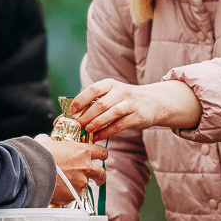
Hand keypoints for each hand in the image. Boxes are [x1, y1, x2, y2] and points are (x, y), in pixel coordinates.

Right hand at [36, 135, 107, 205]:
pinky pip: (72, 195)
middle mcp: (85, 168)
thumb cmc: (38, 154)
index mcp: (82, 152)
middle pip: (101, 173)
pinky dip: (66, 194)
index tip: (101, 157)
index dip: (102, 154)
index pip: (101, 152)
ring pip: (84, 186)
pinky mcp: (72, 196)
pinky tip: (56, 191)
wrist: (31, 171)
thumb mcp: (46, 141)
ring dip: (78, 185)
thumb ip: (53, 142)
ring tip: (66, 185)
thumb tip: (48, 142)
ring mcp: (80, 183)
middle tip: (97, 178)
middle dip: (100, 176)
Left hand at [72, 79, 200, 141]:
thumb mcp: (111, 95)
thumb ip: (93, 103)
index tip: (72, 111)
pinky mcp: (137, 116)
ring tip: (87, 130)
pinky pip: (120, 125)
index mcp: (110, 84)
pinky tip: (98, 137)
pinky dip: (107, 131)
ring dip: (98, 122)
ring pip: (112, 113)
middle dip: (87, 115)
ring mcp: (130, 104)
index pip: (93, 89)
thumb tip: (67, 117)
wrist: (153, 102)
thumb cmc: (124, 100)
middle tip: (78, 125)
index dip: (81, 100)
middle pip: (101, 103)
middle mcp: (121, 91)